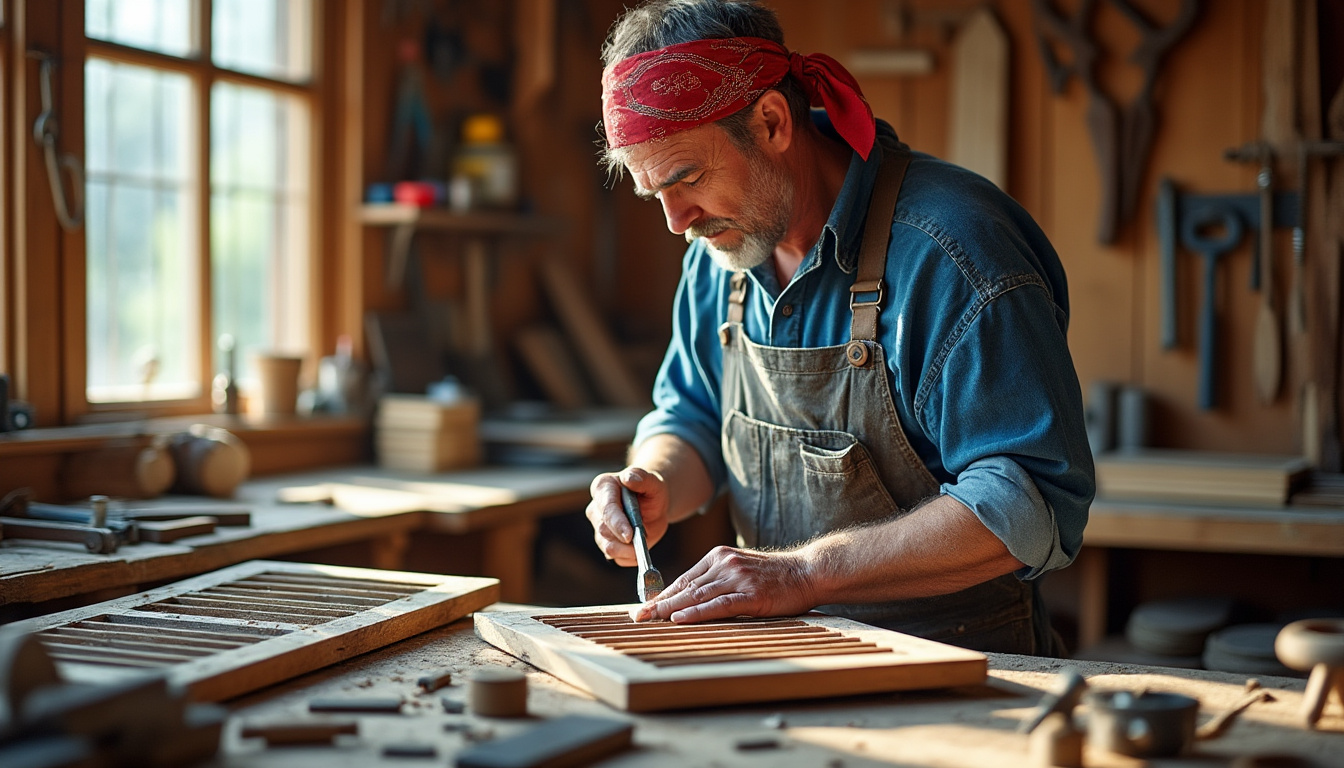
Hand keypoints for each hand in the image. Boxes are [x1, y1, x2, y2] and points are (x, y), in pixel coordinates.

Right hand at [585, 467, 669, 566]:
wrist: (654, 506)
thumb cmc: (651, 490)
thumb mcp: (653, 482)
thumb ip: (642, 478)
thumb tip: (629, 478)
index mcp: (602, 488)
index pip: (606, 509)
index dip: (617, 523)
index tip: (629, 535)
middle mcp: (596, 509)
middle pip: (604, 531)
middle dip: (625, 540)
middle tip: (644, 539)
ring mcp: (599, 528)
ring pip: (608, 548)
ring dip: (628, 550)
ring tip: (644, 543)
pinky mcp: (607, 544)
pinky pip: (618, 558)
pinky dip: (631, 557)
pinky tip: (640, 548)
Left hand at [633, 546, 818, 622]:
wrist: (807, 572)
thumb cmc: (775, 576)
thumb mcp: (741, 569)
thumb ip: (717, 579)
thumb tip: (691, 597)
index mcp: (719, 556)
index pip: (684, 578)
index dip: (663, 594)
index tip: (645, 606)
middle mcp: (725, 564)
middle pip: (686, 587)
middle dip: (659, 603)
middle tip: (638, 616)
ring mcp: (738, 578)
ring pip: (697, 595)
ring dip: (671, 609)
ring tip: (651, 619)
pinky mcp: (751, 595)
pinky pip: (718, 605)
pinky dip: (696, 613)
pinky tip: (680, 619)